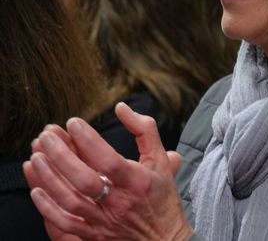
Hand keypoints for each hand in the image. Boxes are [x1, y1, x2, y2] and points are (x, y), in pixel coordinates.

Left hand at [23, 102, 192, 240]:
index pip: (109, 160)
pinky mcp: (94, 234)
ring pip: (70, 201)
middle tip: (46, 136)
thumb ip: (144, 130)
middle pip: (84, 180)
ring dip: (49, 178)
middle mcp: (120, 202)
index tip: (73, 123)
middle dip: (61, 156)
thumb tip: (121, 108)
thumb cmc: (161, 195)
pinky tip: (36, 190)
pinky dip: (48, 208)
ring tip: (36, 157)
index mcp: (138, 181)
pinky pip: (65, 223)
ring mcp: (104, 220)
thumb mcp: (160, 159)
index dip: (89, 140)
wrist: (164, 238)